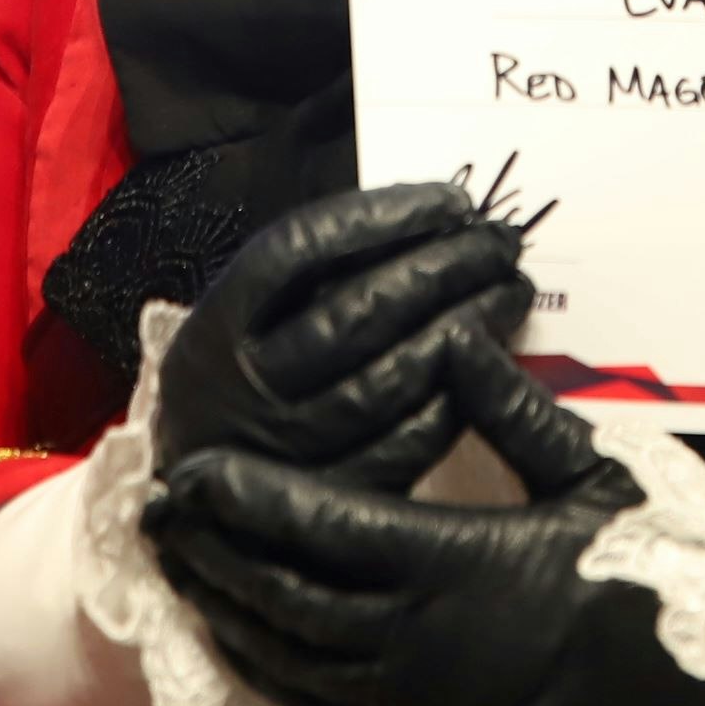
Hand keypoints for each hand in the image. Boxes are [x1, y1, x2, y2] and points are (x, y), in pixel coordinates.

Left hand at [147, 333, 704, 705]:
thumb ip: (512, 409)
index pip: (321, 526)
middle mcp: (415, 634)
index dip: (249, 498)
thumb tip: (456, 337)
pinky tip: (238, 632)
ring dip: (222, 602)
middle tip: (158, 505)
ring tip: (179, 557)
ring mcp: (410, 692)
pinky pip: (312, 702)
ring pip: (285, 650)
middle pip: (280, 590)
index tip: (194, 465)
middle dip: (211, 546)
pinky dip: (261, 663)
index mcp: (454, 562)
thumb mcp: (591, 478)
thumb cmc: (645, 577)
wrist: (679, 701)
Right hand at [152, 181, 534, 492]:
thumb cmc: (243, 382)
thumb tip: (424, 221)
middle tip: (501, 242)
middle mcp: (241, 388)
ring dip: (463, 328)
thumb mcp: (245, 322)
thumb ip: (312, 276)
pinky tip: (493, 364)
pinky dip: (455, 400)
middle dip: (441, 268)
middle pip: (353, 313)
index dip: (378, 217)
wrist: (193, 505)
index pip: (295, 250)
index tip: (449, 200)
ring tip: (511, 292)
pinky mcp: (326, 502)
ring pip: (386, 381)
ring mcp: (281, 454)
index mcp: (213, 326)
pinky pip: (404, 447)